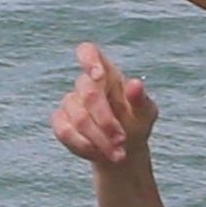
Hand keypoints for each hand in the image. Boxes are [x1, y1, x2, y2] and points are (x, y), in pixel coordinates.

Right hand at [51, 42, 157, 164]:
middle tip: (122, 140)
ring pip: (78, 118)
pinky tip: (100, 154)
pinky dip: (84, 146)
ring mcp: (71, 103)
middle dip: (106, 120)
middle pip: (88, 93)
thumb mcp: (145, 113)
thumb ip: (140, 99)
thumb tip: (135, 84)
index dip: (89, 60)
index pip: (88, 52)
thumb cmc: (136, 122)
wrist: (123, 148)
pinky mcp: (61, 122)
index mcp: (107, 73)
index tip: (99, 77)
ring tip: (118, 154)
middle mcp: (86, 84)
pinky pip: (65, 132)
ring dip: (99, 139)